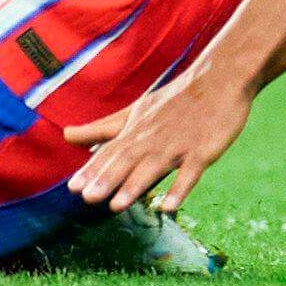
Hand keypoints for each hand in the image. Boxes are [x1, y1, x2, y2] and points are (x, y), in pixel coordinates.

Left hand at [61, 66, 253, 212]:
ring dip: (135, 185)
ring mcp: (178, 144)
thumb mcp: (136, 110)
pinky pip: (190, 172)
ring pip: (153, 166)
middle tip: (87, 198)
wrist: (218, 78)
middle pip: (127, 159)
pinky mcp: (203, 150)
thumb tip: (67, 136)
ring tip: (116, 205)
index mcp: (136, 128)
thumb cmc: (175, 99)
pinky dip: (179, 189)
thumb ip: (104, 127)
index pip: (111, 151)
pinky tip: (168, 206)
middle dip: (107, 179)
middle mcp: (153, 137)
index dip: (93, 169)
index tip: (73, 188)